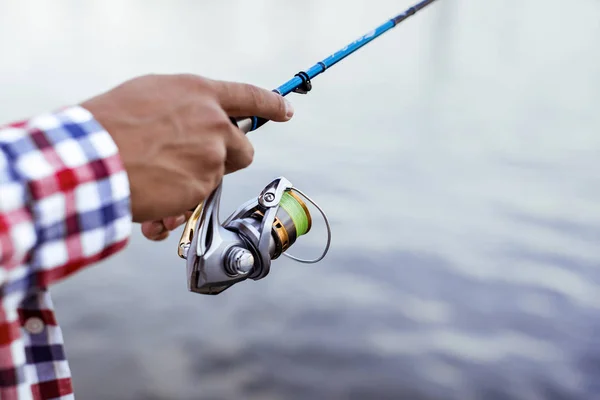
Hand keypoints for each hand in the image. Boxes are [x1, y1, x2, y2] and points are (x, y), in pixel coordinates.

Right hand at [80, 73, 293, 239]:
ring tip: (155, 179)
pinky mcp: (202, 188)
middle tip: (196, 161)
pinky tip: (154, 202)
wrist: (91, 159)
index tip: (286, 110)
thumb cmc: (110, 124)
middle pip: (243, 149)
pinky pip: (197, 202)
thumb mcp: (150, 94)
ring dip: (192, 184)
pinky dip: (179, 205)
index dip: (271, 103)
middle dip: (226, 159)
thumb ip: (184, 106)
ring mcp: (211, 158)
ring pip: (215, 178)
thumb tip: (197, 117)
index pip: (250, 96)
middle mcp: (215, 125)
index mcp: (201, 94)